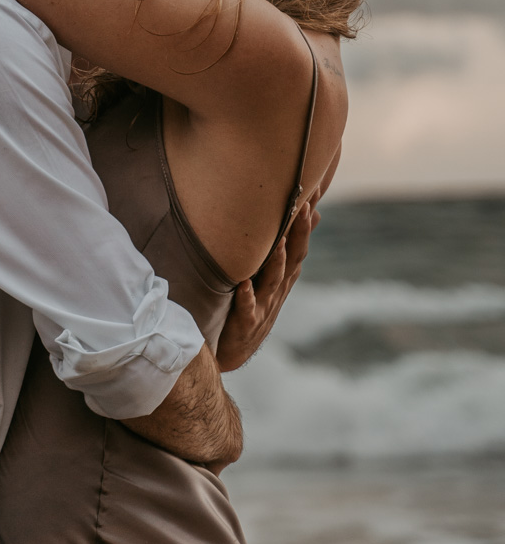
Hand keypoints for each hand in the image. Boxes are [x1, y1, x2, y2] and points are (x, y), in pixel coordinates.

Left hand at [215, 194, 318, 371]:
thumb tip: (307, 219)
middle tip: (302, 207)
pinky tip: (243, 287)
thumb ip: (284, 249)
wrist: (234, 349)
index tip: (310, 194)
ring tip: (278, 242)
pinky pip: (247, 310)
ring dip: (276, 262)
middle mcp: (277, 289)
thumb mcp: (269, 277)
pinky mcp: (246, 324)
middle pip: (292, 259)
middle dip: (298, 234)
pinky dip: (247, 298)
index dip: (304, 221)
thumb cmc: (251, 306)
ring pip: (273, 281)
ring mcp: (264, 307)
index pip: (298, 245)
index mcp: (282, 277)